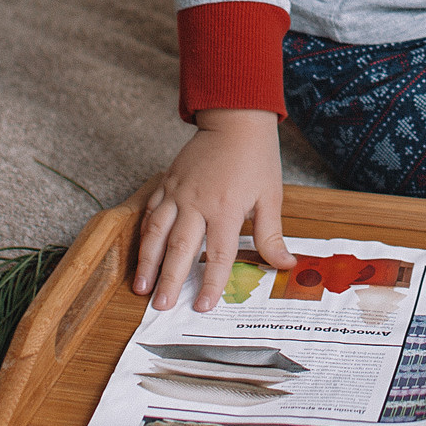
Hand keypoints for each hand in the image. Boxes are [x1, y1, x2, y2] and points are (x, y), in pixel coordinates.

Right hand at [135, 109, 295, 312]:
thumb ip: (271, 234)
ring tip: (140, 286)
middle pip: (180, 248)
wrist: (235, 120)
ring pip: (156, 232)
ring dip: (147, 261)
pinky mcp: (167, 183)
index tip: (202, 306)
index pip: (218, 254)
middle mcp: (197, 202)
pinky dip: (143, 234)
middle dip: (169, 279)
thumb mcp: (270, 196)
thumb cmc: (256, 158)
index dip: (211, 283)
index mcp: (226, 208)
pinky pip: (151, 212)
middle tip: (161, 305)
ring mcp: (178, 192)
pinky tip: (141, 253)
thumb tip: (285, 264)